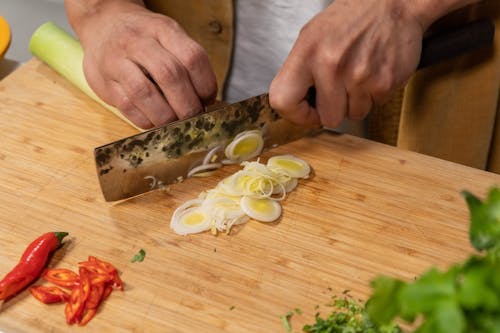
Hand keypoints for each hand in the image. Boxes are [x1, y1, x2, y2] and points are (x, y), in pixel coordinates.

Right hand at [66, 1, 216, 128]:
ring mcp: (117, 62)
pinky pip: (128, 107)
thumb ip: (187, 63)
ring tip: (175, 122)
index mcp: (162, 29)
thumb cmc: (144, 38)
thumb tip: (205, 101)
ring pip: (145, 93)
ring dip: (166, 116)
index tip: (208, 100)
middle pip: (170, 75)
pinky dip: (147, 120)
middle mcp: (138, 42)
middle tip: (194, 116)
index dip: (205, 84)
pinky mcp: (104, 83)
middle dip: (187, 104)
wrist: (102, 26)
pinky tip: (155, 121)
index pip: (192, 57)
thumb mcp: (168, 37)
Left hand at [269, 0, 427, 127]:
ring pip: (354, 115)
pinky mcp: (385, 82)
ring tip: (358, 74)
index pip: (283, 101)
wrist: (393, 4)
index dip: (295, 114)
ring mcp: (360, 76)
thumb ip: (300, 71)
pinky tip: (373, 71)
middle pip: (328, 119)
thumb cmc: (350, 19)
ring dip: (356, 101)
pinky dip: (374, 94)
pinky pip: (375, 106)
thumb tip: (295, 105)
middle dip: (334, 109)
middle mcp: (331, 65)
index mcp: (307, 52)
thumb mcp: (311, 36)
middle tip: (338, 90)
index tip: (306, 110)